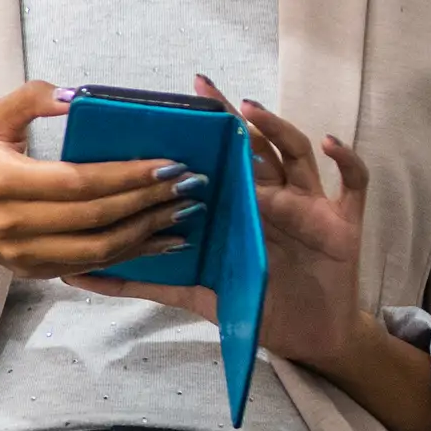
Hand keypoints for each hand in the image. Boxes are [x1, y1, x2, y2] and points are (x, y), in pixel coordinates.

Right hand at [0, 81, 198, 385]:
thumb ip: (29, 100)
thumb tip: (77, 96)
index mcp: (0, 183)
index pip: (76, 182)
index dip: (125, 176)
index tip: (169, 164)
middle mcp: (12, 225)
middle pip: (94, 218)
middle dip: (149, 201)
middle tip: (191, 184)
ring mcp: (23, 254)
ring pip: (98, 249)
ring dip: (148, 232)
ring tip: (185, 211)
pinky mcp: (34, 271)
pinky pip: (91, 265)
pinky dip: (131, 253)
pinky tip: (162, 238)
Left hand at [74, 78, 430, 430]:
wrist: (309, 339)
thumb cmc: (256, 306)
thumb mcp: (194, 293)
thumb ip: (142, 282)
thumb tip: (77, 277)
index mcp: (241, 208)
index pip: (219, 161)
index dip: (201, 134)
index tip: (171, 106)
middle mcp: (274, 197)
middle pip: (254, 147)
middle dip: (230, 118)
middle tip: (202, 90)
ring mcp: (311, 205)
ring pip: (295, 154)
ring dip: (276, 129)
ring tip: (249, 111)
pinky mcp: (344, 222)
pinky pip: (353, 183)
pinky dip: (345, 159)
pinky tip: (326, 142)